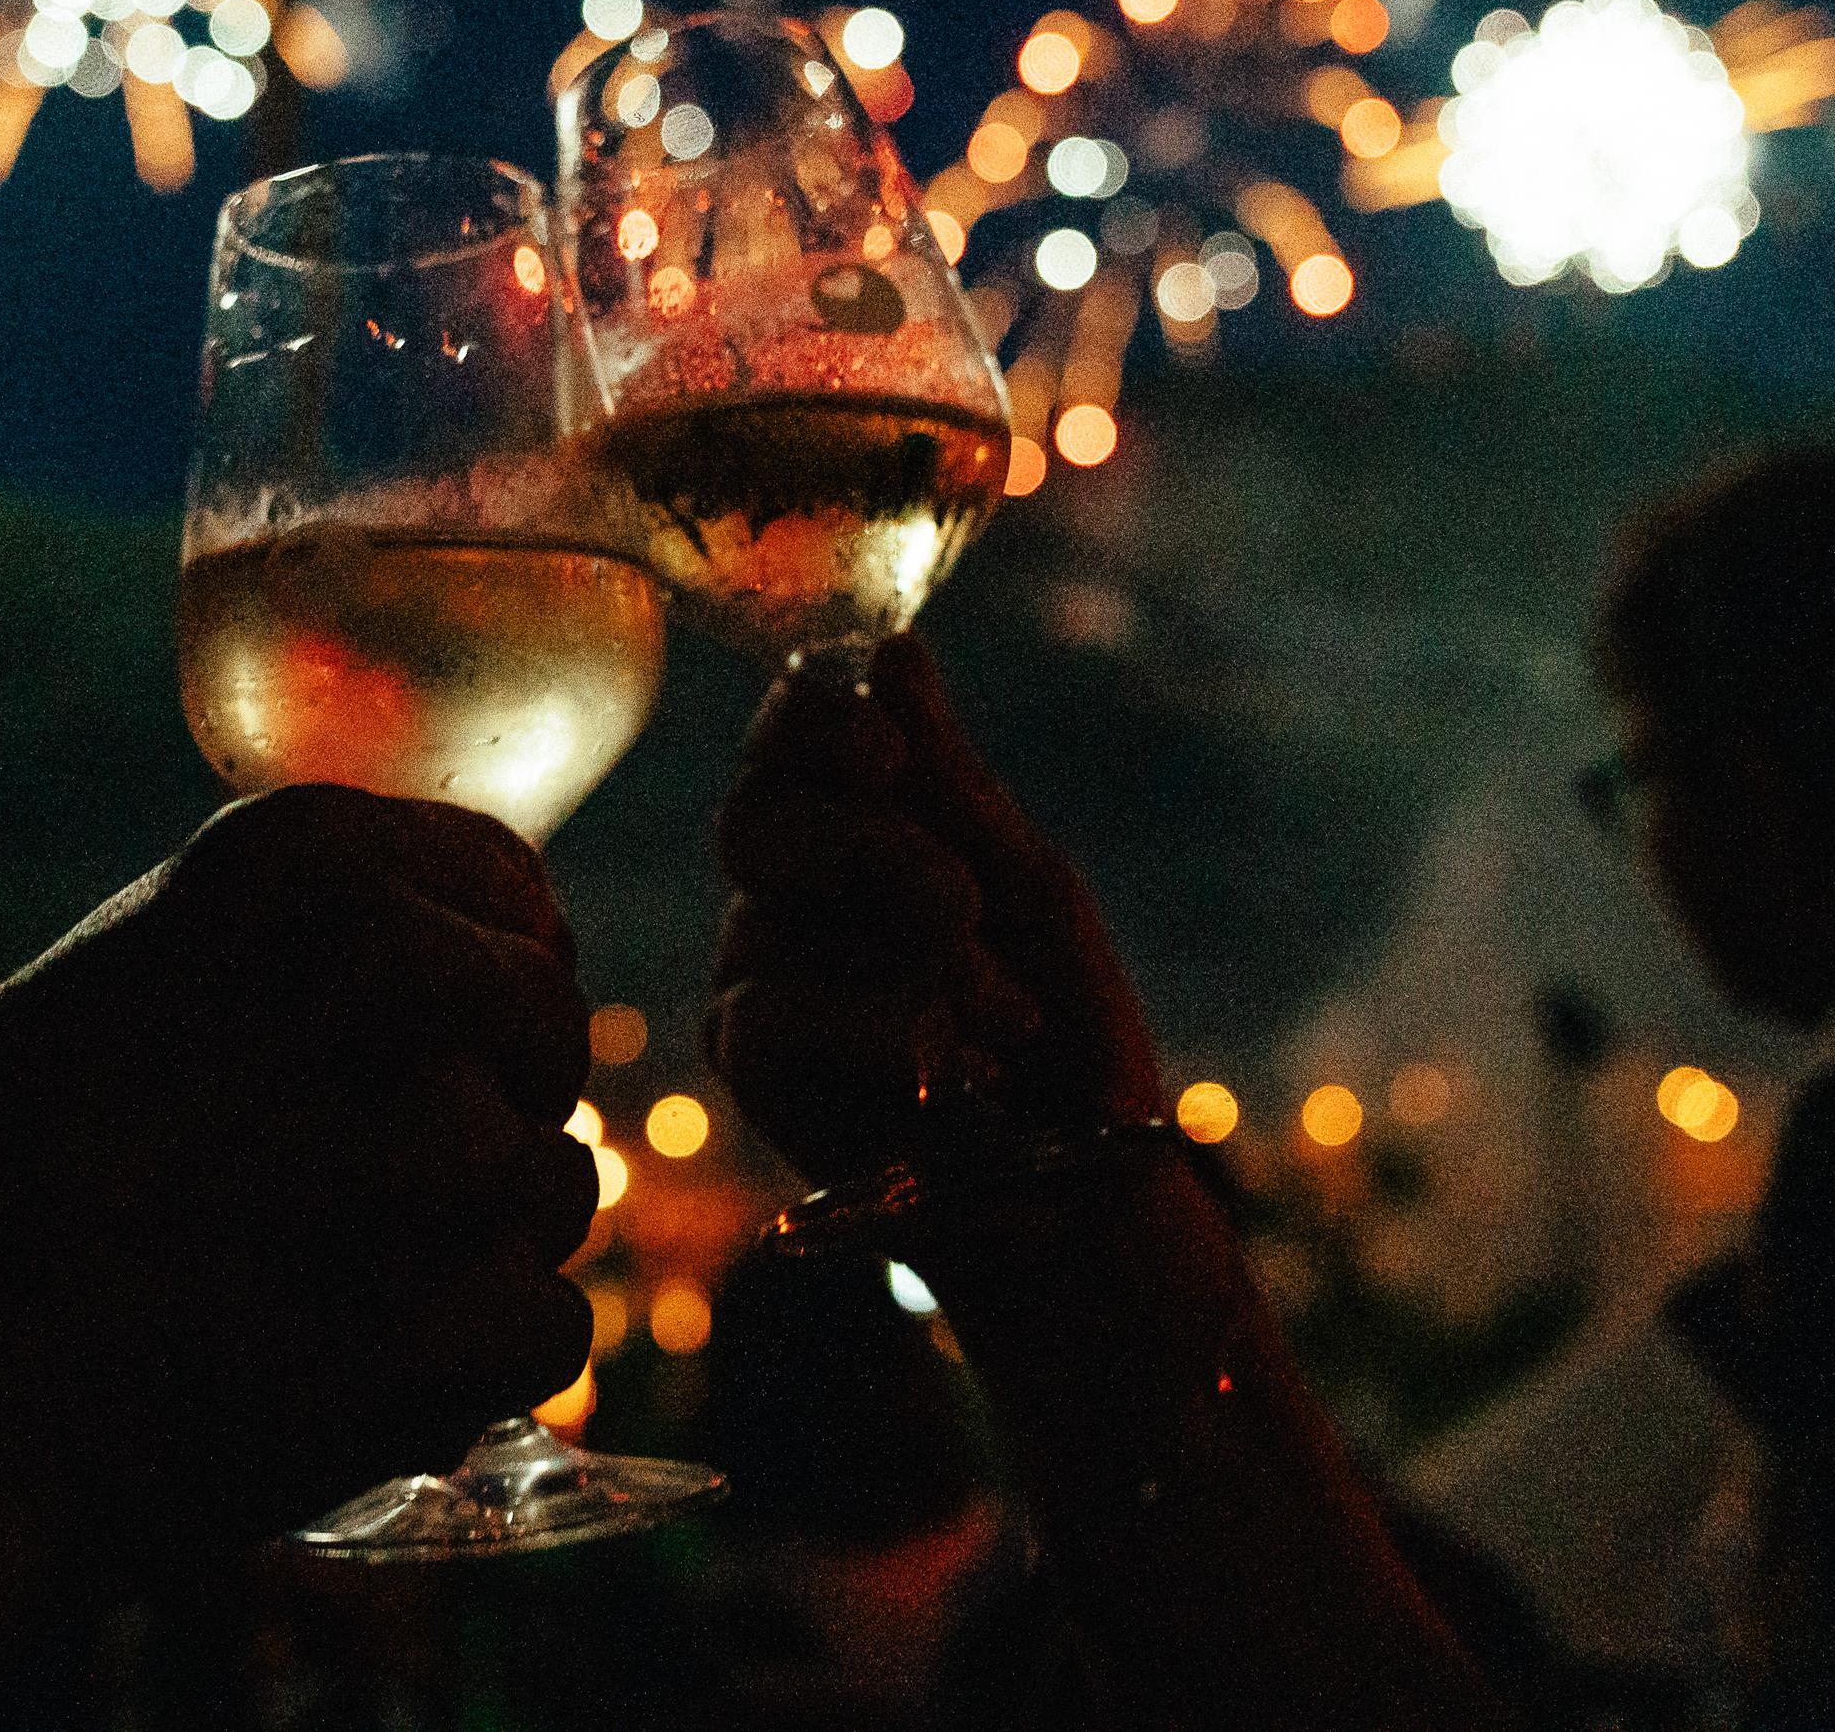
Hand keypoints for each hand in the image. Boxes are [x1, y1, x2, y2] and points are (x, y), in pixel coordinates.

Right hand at [0, 785, 596, 1533]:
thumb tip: (435, 977)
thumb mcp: (119, 985)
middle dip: (493, 1114)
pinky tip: (349, 1392)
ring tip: (320, 1302)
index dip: (478, 986)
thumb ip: (279, 964)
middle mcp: (388, 964)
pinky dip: (468, 1384)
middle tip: (365, 1206)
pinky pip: (550, 1332)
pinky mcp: (453, 1320)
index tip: (412, 1060)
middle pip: (548, 1028)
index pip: (507, 888)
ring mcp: (431, 1141)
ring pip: (559, 1188)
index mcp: (303, 858)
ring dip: (473, 1259)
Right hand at [709, 637, 1164, 1185]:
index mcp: (856, 818)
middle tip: (960, 901)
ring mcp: (759, 970)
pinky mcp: (749, 1062)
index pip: (790, 731)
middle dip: (869, 848)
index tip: (883, 750)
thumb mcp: (1028, 884)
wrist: (1085, 1186)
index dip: (813, 719)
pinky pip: (770, 1010)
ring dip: (917, 967)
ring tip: (1004, 1023)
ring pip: (776, 919)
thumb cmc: (1066, 1027)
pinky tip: (954, 1072)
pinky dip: (878, 1031)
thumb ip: (950, 779)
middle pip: (760, 814)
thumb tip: (894, 649)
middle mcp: (789, 886)